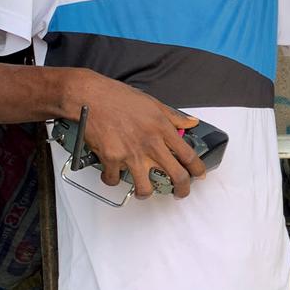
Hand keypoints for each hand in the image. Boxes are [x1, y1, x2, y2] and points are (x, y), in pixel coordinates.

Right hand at [63, 70, 203, 198]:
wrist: (90, 97)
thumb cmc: (118, 97)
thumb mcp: (153, 103)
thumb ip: (173, 116)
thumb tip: (191, 122)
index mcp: (162, 128)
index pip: (188, 154)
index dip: (197, 168)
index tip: (199, 174)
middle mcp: (150, 143)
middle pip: (176, 175)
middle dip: (182, 189)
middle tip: (180, 192)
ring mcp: (131, 154)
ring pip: (145, 188)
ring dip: (145, 193)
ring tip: (144, 191)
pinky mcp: (111, 159)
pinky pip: (115, 180)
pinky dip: (113, 180)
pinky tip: (113, 175)